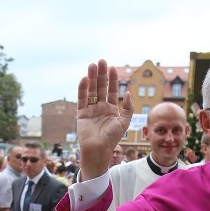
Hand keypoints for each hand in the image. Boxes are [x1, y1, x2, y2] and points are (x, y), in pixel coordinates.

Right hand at [77, 60, 134, 180]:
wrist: (98, 149)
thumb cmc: (112, 138)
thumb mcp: (124, 122)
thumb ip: (128, 108)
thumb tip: (127, 93)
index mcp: (111, 109)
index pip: (112, 90)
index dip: (112, 79)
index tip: (112, 68)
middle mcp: (100, 107)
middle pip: (101, 87)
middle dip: (101, 74)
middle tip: (101, 61)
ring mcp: (91, 110)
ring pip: (91, 90)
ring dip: (92, 78)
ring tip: (92, 65)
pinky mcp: (81, 113)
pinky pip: (82, 99)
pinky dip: (83, 89)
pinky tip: (85, 79)